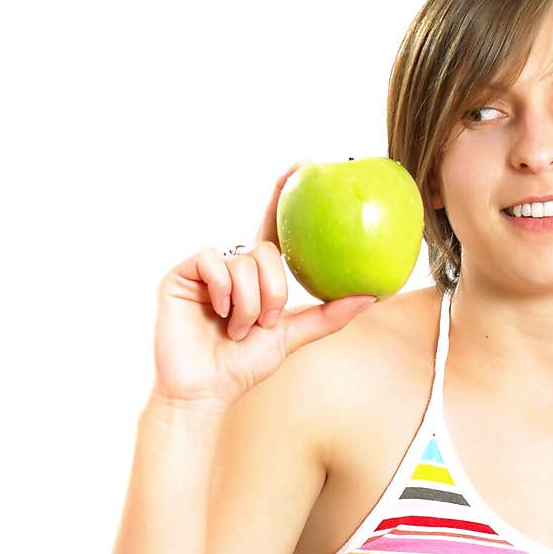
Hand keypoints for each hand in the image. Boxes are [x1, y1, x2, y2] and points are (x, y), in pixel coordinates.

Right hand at [151, 161, 376, 412]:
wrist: (205, 389)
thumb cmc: (243, 365)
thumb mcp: (292, 336)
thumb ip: (329, 314)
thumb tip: (372, 295)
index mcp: (256, 274)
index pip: (273, 227)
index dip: (284, 194)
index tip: (304, 163)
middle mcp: (231, 264)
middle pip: (266, 251)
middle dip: (272, 293)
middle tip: (263, 324)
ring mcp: (205, 268)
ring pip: (243, 261)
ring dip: (248, 304)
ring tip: (238, 329)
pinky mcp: (180, 273)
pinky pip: (213, 261)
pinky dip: (223, 291)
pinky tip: (218, 314)